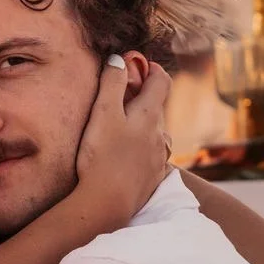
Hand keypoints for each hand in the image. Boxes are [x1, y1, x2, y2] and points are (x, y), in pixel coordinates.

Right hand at [74, 57, 170, 228]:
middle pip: (157, 108)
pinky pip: (152, 157)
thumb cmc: (102, 157)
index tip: (139, 66)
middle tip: (120, 99)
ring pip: (155, 134)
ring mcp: (159, 158)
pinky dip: (142, 150)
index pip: (162, 81)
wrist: (108, 203)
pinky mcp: (153, 178)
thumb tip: (119, 60)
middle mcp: (161, 135)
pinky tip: (126, 158)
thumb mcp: (102, 113)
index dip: (152, 69)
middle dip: (143, 99)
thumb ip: (111, 83)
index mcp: (150, 115)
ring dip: (143, 127)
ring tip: (121, 131)